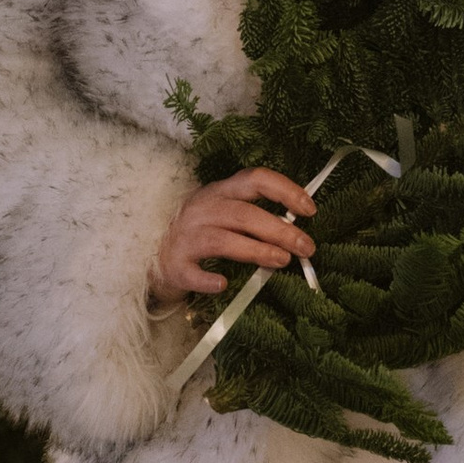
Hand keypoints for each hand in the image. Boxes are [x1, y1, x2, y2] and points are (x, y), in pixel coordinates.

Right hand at [150, 168, 316, 306]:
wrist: (154, 254)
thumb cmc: (200, 233)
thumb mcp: (224, 213)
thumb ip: (253, 216)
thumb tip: (297, 230)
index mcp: (220, 192)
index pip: (256, 179)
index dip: (285, 190)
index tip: (309, 209)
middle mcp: (202, 209)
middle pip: (245, 214)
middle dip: (280, 230)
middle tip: (307, 248)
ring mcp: (186, 236)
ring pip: (224, 240)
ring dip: (257, 250)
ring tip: (283, 261)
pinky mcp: (175, 264)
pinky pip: (192, 272)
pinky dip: (208, 279)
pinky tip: (223, 284)